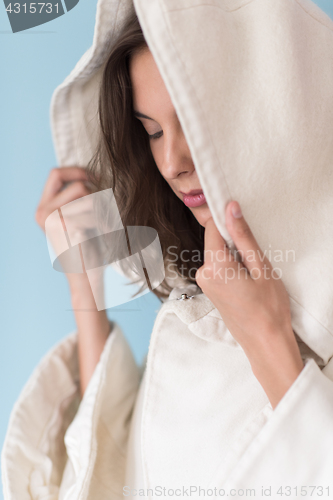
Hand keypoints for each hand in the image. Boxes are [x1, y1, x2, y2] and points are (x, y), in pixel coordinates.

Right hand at [35, 166, 100, 301]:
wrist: (86, 279)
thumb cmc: (87, 250)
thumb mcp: (78, 219)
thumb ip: (76, 199)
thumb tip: (91, 173)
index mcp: (43, 208)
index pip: (56, 173)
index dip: (78, 171)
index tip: (96, 180)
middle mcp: (42, 212)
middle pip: (77, 184)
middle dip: (97, 194)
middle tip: (107, 209)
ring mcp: (51, 220)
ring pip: (89, 197)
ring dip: (105, 210)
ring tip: (108, 225)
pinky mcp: (65, 227)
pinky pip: (94, 211)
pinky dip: (106, 221)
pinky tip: (108, 233)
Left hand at [195, 201, 304, 408]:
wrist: (265, 342)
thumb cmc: (268, 308)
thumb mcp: (261, 267)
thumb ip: (243, 236)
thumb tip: (230, 209)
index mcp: (214, 266)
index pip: (211, 229)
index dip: (226, 221)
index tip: (241, 222)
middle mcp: (203, 274)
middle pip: (216, 242)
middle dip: (235, 243)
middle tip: (255, 260)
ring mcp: (205, 284)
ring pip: (219, 255)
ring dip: (235, 257)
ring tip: (253, 275)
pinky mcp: (210, 290)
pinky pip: (219, 267)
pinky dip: (232, 268)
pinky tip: (247, 282)